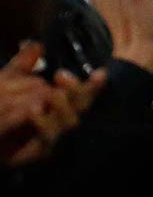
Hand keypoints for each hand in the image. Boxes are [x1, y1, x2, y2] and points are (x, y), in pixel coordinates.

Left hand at [0, 44, 105, 165]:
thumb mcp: (7, 82)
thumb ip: (22, 65)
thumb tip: (38, 45)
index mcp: (58, 103)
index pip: (82, 93)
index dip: (92, 84)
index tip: (100, 73)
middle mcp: (61, 119)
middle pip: (82, 106)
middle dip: (77, 90)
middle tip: (61, 76)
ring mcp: (55, 137)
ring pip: (70, 121)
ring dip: (61, 106)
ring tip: (49, 94)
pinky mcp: (42, 151)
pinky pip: (49, 137)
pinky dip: (43, 122)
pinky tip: (33, 110)